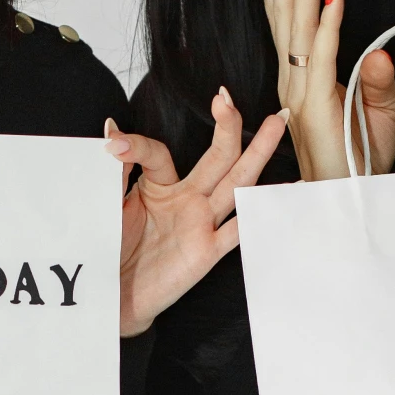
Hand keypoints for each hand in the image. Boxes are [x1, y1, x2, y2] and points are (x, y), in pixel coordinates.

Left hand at [105, 88, 288, 337]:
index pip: (159, 153)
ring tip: (276, 122)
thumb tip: (111, 129)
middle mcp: (187, 198)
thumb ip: (115, 171)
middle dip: (226, 127)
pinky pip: (239, 228)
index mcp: (160, 185)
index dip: (137, 144)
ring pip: (235, 182)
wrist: (115, 296)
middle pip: (215, 157)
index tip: (112, 142)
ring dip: (256, 153)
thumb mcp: (108, 205)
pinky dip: (260, 211)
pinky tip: (286, 190)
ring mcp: (201, 223)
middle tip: (227, 98)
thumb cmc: (112, 248)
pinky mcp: (207, 250)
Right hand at [253, 0, 394, 181]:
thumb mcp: (377, 112)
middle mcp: (295, 80)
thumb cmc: (358, 160)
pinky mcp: (318, 106)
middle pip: (283, 14)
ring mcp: (303, 93)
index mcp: (302, 77)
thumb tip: (379, 50)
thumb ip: (376, 80)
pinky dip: (331, 23)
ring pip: (301, 25)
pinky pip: (326, 55)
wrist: (349, 201)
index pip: (287, 20)